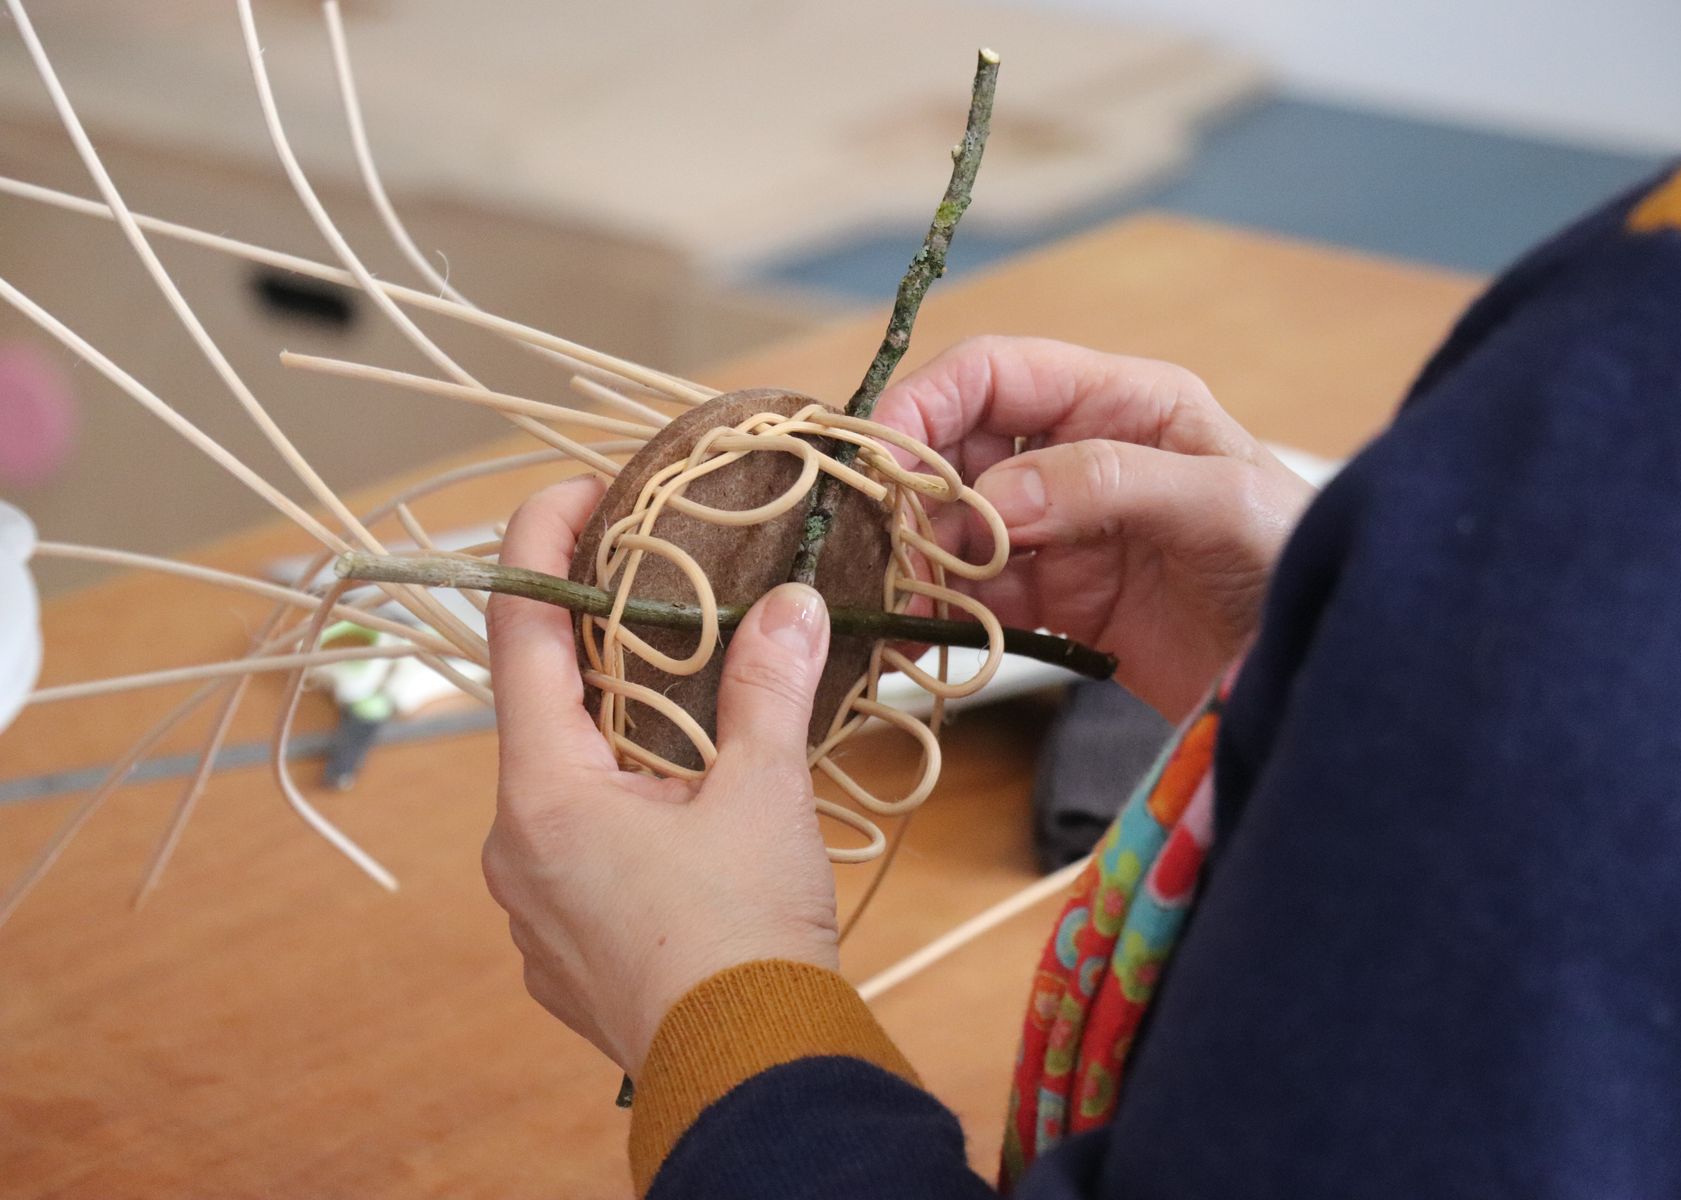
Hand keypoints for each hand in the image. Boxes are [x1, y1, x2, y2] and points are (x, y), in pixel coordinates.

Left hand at [480, 476, 840, 1073]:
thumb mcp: (764, 793)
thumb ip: (766, 687)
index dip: (541, 549)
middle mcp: (515, 847)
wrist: (749, 1079)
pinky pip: (581, 860)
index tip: (579, 494)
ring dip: (626, 751)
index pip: (522, 637)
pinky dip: (628, 821)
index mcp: (546, 793)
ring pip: (569, 792)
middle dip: (609, 659)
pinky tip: (692, 833)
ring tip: (704, 739)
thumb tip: (791, 603)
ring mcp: (532, 909)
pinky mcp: (561, 956)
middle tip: (674, 614)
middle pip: (548, 716)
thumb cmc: (745, 936)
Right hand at [876, 336, 1313, 720]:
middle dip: (918, 493)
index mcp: (1121, 402)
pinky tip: (924, 637)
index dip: (928, 402)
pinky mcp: (1058, 601)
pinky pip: (977, 595)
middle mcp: (1081, 455)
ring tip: (907, 602)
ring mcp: (1064, 531)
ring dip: (923, 559)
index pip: (996, 374)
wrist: (1317, 669)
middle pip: (960, 450)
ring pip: (958, 527)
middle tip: (894, 548)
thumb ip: (1109, 482)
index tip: (882, 456)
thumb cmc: (1292, 559)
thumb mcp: (1218, 502)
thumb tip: (994, 498)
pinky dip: (942, 613)